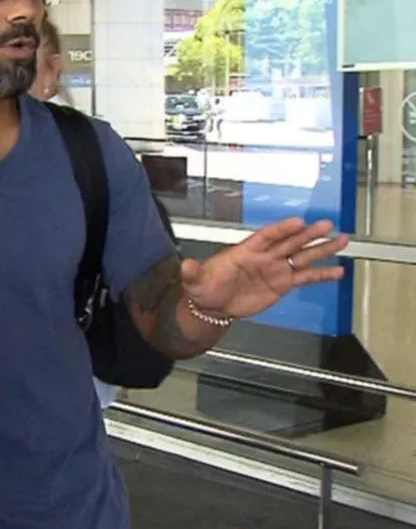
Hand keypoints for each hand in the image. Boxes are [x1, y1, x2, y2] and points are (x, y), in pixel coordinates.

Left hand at [181, 217, 348, 318]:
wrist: (213, 306)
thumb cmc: (204, 288)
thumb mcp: (195, 281)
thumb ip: (193, 272)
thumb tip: (186, 265)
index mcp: (245, 251)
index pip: (266, 237)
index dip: (282, 229)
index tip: (298, 222)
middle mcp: (264, 257)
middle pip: (289, 243)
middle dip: (308, 235)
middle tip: (327, 225)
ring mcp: (275, 269)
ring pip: (302, 257)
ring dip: (321, 249)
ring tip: (342, 241)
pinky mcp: (282, 284)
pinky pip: (305, 278)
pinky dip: (321, 275)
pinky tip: (338, 271)